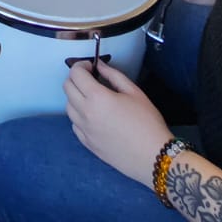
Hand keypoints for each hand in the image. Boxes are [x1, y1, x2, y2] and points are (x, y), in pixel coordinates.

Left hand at [64, 60, 173, 185]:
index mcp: (97, 97)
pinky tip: (93, 116)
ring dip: (76, 97)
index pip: (75, 74)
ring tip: (93, 98)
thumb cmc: (147, 122)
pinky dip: (79, 115)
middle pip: (67, 87)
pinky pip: (74, 124)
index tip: (91, 66)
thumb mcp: (134, 92)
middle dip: (76, 78)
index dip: (81, 65)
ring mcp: (84, 130)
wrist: (153, 157)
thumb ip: (113, 75)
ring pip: (68, 106)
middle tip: (90, 79)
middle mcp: (85, 113)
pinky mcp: (87, 144)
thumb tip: (99, 65)